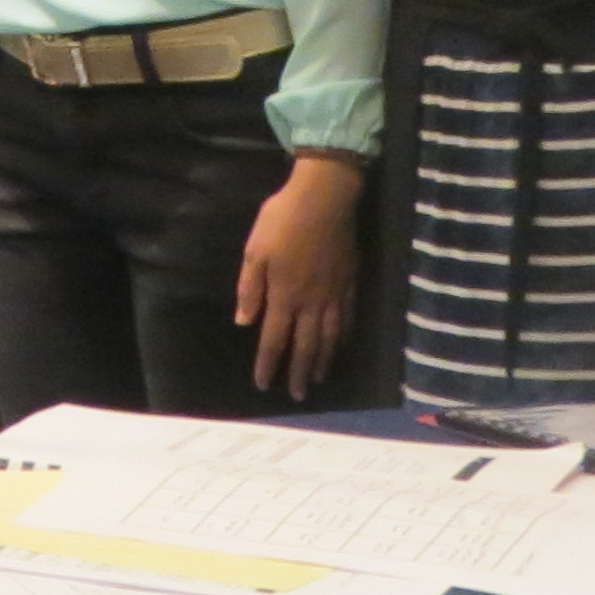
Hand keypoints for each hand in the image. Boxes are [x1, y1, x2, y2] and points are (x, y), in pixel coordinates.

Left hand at [235, 153, 362, 402]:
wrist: (324, 198)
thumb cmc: (282, 221)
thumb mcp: (254, 251)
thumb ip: (250, 288)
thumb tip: (245, 322)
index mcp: (283, 294)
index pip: (273, 339)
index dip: (268, 364)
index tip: (264, 384)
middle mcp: (311, 301)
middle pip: (306, 346)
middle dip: (300, 372)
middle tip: (298, 395)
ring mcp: (334, 293)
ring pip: (330, 337)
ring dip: (323, 361)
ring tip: (319, 378)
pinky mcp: (350, 282)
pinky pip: (348, 318)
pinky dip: (343, 337)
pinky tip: (341, 346)